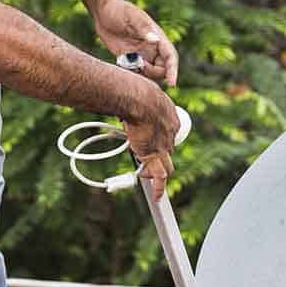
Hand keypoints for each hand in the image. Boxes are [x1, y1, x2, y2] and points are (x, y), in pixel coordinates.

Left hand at [95, 0, 178, 85]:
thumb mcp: (131, 16)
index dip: (173, 70)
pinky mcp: (130, 60)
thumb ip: (143, 28)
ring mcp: (142, 55)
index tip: (172, 83)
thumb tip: (156, 40)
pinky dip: (131, 74)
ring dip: (141, 74)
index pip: (170, 57)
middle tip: (138, 64)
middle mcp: (152, 49)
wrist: (103, 12)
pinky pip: (135, 73)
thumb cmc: (118, 10)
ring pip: (149, 74)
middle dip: (152, 73)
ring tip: (127, 62)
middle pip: (162, 70)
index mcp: (157, 38)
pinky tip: (121, 63)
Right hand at [123, 82, 179, 198]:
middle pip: (168, 150)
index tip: (151, 139)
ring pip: (167, 165)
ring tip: (151, 178)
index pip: (168, 133)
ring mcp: (162, 146)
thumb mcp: (138, 91)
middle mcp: (170, 133)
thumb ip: (132, 97)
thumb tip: (115, 91)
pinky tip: (157, 198)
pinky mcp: (152, 156)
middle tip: (148, 156)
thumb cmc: (135, 88)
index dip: (160, 138)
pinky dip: (159, 189)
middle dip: (160, 154)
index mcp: (170, 116)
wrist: (138, 97)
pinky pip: (159, 176)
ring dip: (159, 172)